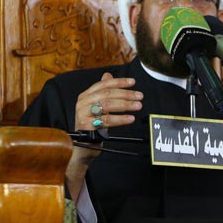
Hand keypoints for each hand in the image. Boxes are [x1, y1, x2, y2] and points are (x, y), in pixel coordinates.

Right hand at [66, 73, 142, 199]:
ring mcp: (83, 114)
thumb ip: (103, 91)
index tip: (133, 82)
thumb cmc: (92, 126)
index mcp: (85, 96)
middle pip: (106, 94)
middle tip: (139, 96)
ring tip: (137, 106)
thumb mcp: (97, 107)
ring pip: (107, 105)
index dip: (119, 82)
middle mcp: (82, 103)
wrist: (83, 147)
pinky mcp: (87, 126)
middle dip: (125, 94)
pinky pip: (107, 120)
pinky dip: (120, 119)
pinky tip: (130, 118)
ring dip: (125, 104)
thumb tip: (108, 75)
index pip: (104, 84)